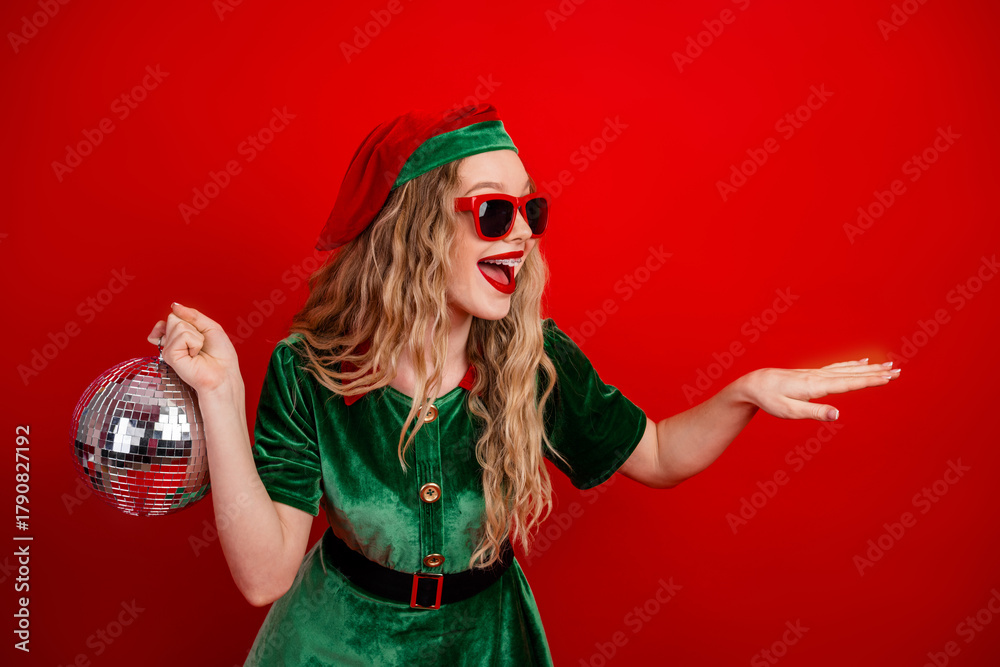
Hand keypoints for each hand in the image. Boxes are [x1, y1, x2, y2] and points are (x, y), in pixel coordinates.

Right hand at [146, 302, 241, 394]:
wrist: (224, 375)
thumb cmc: (221, 356)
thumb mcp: (210, 327)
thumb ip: (192, 315)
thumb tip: (174, 306)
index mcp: (180, 336)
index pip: (171, 317)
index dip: (178, 317)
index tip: (193, 330)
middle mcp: (172, 342)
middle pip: (174, 318)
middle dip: (192, 327)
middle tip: (200, 343)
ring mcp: (170, 349)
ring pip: (177, 324)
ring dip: (196, 335)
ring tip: (199, 350)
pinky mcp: (170, 355)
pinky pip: (182, 335)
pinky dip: (195, 342)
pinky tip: (195, 354)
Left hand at [743, 359, 900, 420]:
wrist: (754, 384)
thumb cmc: (771, 399)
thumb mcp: (789, 411)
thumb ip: (814, 412)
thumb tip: (838, 414)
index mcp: (816, 386)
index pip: (849, 383)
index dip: (870, 381)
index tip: (890, 378)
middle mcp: (819, 376)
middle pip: (853, 373)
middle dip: (876, 373)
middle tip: (899, 370)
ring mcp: (817, 373)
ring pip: (848, 369)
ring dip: (869, 368)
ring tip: (887, 366)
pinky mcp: (813, 374)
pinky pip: (839, 367)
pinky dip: (853, 364)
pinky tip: (862, 362)